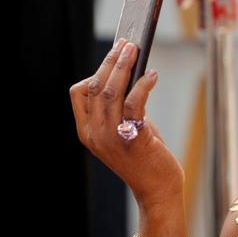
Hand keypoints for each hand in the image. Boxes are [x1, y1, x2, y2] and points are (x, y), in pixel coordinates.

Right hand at [70, 39, 184, 207]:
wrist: (158, 191)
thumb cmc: (146, 159)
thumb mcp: (126, 131)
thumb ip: (122, 108)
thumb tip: (132, 77)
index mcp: (88, 131)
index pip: (79, 93)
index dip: (95, 70)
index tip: (113, 55)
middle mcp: (95, 134)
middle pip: (96, 87)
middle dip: (111, 61)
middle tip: (127, 45)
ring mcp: (111, 137)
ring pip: (111, 92)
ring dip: (124, 67)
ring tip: (135, 51)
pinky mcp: (132, 139)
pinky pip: (133, 104)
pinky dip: (143, 85)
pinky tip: (152, 76)